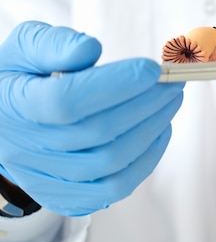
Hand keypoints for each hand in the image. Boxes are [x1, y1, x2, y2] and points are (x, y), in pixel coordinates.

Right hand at [0, 21, 183, 215]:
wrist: (4, 126)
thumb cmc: (23, 81)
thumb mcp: (25, 50)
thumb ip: (53, 44)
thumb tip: (90, 49)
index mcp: (14, 107)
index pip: (66, 100)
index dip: (115, 84)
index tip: (151, 68)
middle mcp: (28, 149)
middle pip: (98, 133)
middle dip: (146, 103)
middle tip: (173, 82)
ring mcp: (48, 179)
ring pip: (112, 162)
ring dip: (152, 129)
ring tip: (171, 101)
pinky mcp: (68, 197)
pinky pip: (116, 187)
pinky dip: (146, 160)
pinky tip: (160, 131)